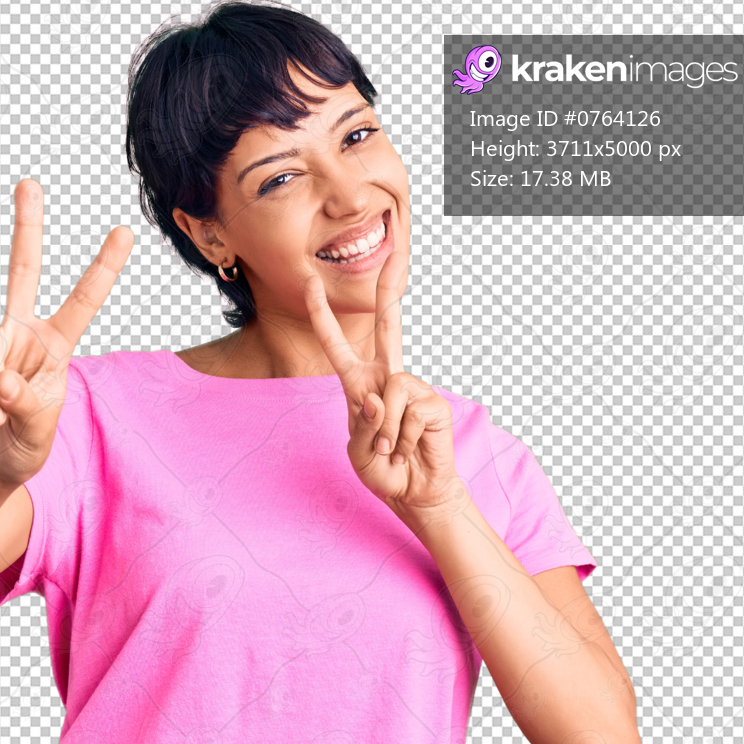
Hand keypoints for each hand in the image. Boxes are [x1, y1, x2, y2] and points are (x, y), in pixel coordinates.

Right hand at [0, 178, 133, 487]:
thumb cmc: (19, 450)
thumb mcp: (38, 432)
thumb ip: (25, 402)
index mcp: (55, 347)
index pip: (82, 301)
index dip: (102, 268)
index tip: (125, 231)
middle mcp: (22, 335)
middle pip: (22, 270)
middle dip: (26, 226)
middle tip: (29, 182)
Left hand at [302, 248, 464, 518]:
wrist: (413, 493)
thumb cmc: (383, 471)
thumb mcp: (358, 451)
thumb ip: (362, 423)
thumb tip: (379, 395)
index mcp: (359, 385)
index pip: (338, 345)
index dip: (323, 315)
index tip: (310, 283)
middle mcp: (388, 378)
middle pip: (389, 325)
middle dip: (391, 288)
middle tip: (396, 249)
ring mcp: (413, 388)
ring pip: (390, 392)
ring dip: (384, 432)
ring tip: (390, 451)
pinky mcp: (433, 404)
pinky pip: (408, 412)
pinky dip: (401, 439)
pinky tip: (408, 450)